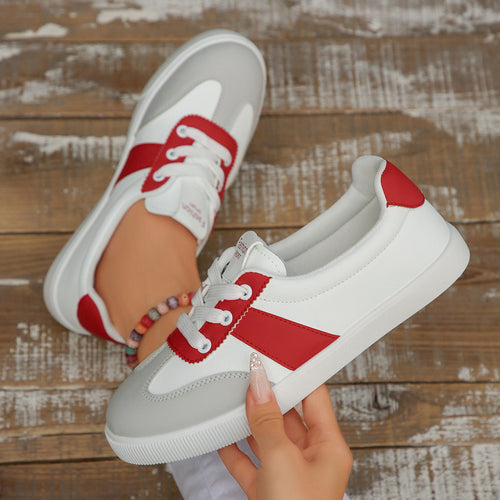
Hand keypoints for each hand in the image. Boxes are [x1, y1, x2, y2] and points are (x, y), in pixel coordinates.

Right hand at [219, 353, 351, 499]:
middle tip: (252, 376)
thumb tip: (259, 387)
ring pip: (269, 439)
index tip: (278, 358)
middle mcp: (312, 460)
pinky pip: (250, 463)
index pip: (315, 398)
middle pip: (289, 417)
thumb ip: (267, 421)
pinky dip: (236, 450)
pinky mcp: (268, 492)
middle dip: (270, 398)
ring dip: (251, 423)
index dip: (297, 375)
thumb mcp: (281, 459)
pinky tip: (223, 437)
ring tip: (234, 400)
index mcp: (329, 447)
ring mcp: (289, 476)